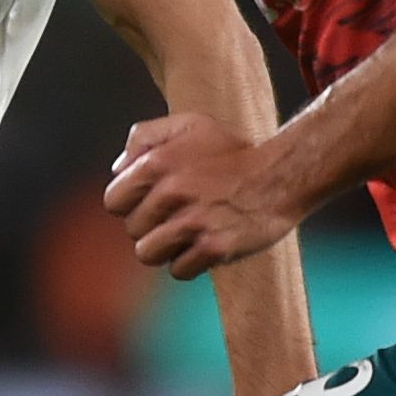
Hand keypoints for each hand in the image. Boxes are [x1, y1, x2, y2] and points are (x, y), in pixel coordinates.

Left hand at [105, 111, 305, 277]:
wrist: (282, 176)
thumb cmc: (232, 152)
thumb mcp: (189, 125)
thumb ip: (144, 137)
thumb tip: (117, 169)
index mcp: (157, 164)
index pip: (113, 201)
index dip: (131, 204)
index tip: (154, 202)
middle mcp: (171, 193)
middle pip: (132, 230)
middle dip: (152, 226)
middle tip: (181, 214)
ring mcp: (193, 222)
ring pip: (148, 254)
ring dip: (167, 248)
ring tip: (190, 233)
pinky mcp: (214, 248)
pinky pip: (179, 270)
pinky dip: (192, 263)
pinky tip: (208, 243)